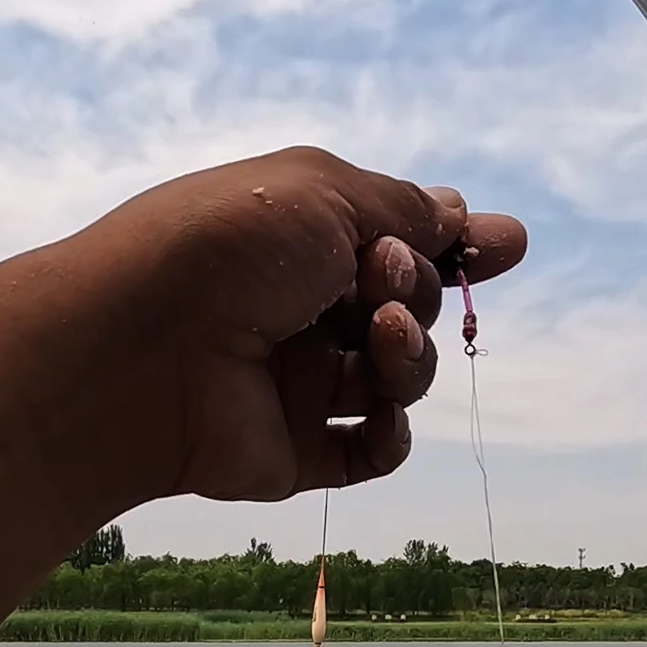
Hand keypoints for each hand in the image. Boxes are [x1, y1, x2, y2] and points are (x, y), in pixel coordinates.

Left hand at [73, 145, 526, 506]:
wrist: (144, 347)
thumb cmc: (229, 248)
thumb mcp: (325, 195)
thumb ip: (403, 210)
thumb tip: (462, 213)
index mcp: (304, 239)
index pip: (400, 243)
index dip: (455, 248)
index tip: (502, 246)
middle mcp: (306, 309)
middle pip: (413, 308)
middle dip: (419, 290)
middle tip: (381, 279)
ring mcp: (301, 382)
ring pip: (400, 377)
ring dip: (410, 354)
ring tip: (380, 335)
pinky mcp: (297, 450)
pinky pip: (372, 451)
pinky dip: (389, 434)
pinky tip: (379, 413)